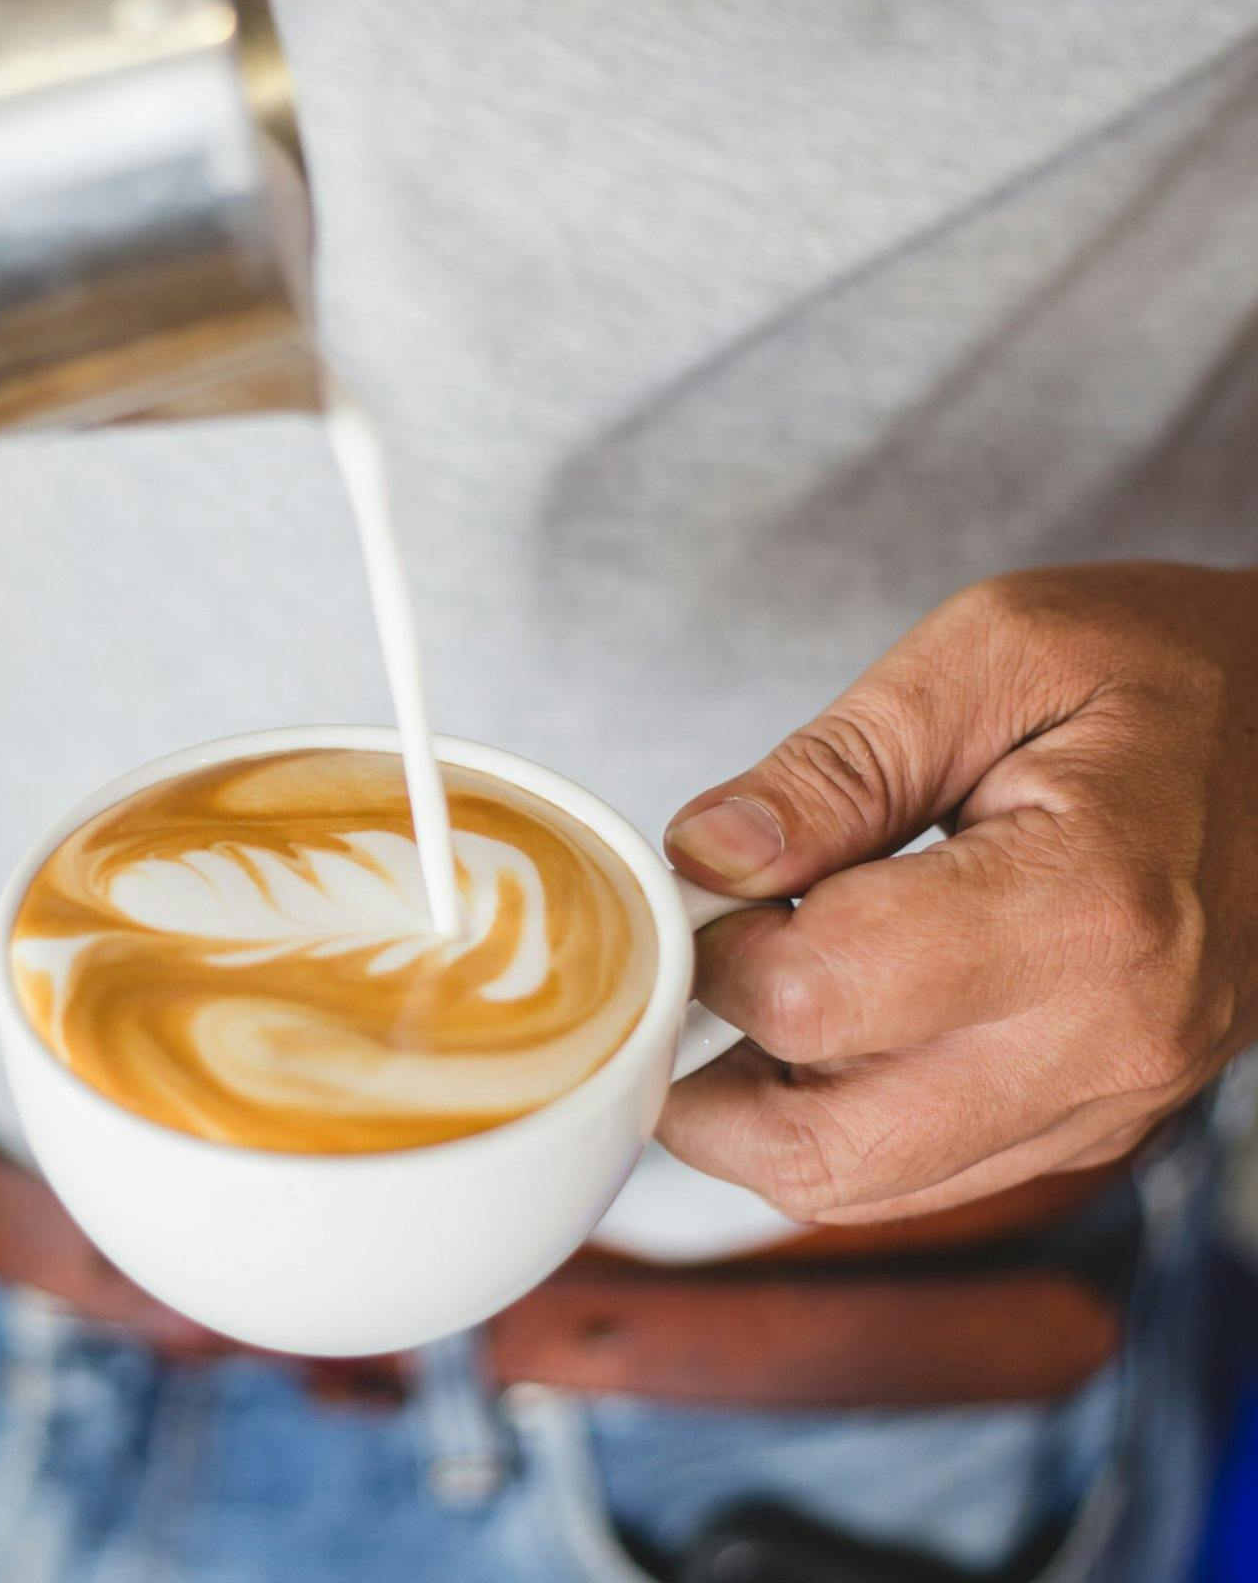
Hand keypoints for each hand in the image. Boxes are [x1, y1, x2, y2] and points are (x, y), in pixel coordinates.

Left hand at [657, 562, 1257, 1224]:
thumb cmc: (1154, 666)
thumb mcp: (990, 654)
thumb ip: (835, 768)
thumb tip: (701, 858)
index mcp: (1083, 906)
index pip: (818, 996)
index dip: (717, 950)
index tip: (702, 888)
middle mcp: (1110, 1040)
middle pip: (830, 1152)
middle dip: (706, 1085)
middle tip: (685, 978)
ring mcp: (1118, 1099)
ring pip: (873, 1186)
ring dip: (766, 1114)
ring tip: (752, 990)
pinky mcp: (1106, 1119)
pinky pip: (934, 1172)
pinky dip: (844, 1120)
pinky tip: (828, 1020)